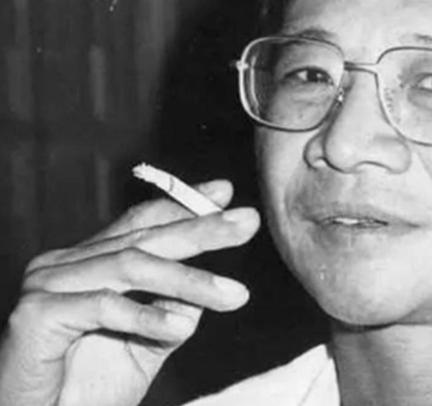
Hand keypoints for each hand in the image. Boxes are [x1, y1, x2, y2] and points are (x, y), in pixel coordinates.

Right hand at [0, 180, 258, 405]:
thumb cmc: (87, 389)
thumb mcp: (146, 342)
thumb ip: (172, 308)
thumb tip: (209, 283)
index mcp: (89, 262)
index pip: (141, 224)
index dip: (183, 205)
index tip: (225, 193)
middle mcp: (65, 264)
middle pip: (143, 238)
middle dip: (201, 229)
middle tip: (247, 223)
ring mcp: (47, 284)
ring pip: (130, 267)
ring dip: (189, 281)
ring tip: (235, 295)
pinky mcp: (36, 314)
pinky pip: (103, 306)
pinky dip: (146, 317)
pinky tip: (182, 327)